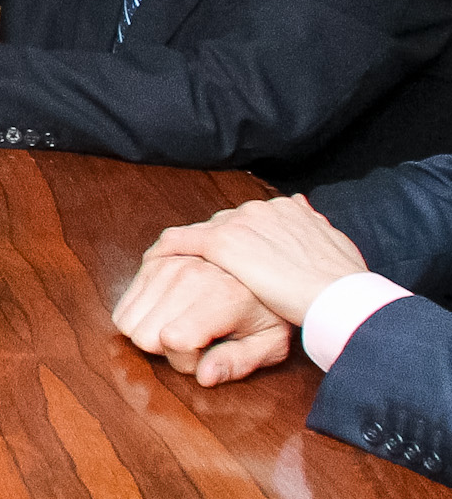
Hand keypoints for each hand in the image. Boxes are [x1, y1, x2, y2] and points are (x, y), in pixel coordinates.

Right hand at [111, 249, 295, 385]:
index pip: (173, 341)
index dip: (186, 362)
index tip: (208, 355)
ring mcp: (167, 264)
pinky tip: (169, 313)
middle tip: (194, 341)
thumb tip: (204, 377)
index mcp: (221, 297)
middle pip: (142, 336)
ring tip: (181, 324)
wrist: (268, 266)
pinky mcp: (152, 260)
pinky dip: (140, 316)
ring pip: (126, 321)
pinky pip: (123, 305)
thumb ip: (239, 363)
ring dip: (149, 331)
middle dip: (164, 349)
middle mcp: (188, 274)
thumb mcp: (270, 344)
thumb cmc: (268, 311)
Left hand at [148, 196, 371, 326]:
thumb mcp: (334, 243)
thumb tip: (303, 205)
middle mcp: (259, 210)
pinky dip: (165, 252)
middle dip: (213, 246)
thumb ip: (313, 224)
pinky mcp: (222, 243)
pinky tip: (155, 265)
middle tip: (200, 269)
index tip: (230, 257)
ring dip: (189, 252)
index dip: (235, 239)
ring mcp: (239, 224)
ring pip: (201, 233)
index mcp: (285, 210)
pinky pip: (180, 242)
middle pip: (223, 225)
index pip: (247, 222)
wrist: (338, 293)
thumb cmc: (343, 280)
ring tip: (173, 269)